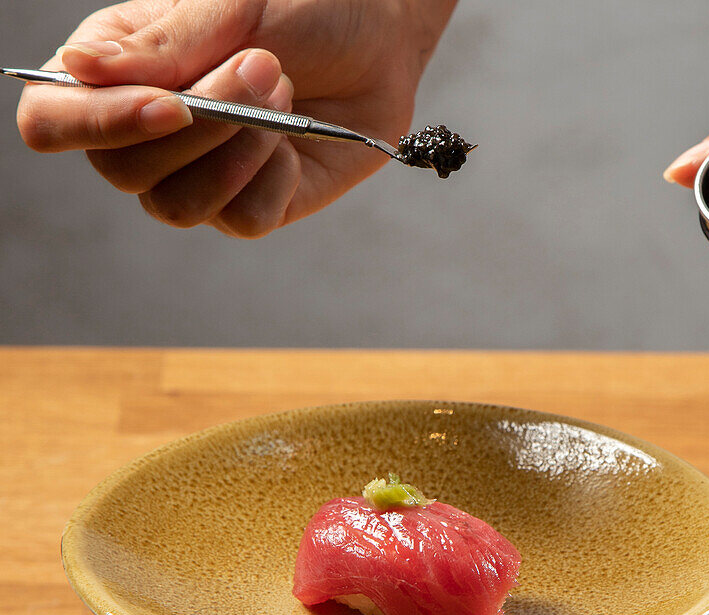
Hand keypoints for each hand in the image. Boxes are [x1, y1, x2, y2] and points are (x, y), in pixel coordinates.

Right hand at [17, 0, 456, 235]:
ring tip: (280, 92)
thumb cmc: (300, 5)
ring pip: (178, 206)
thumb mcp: (231, 4)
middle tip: (261, 66)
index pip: (54, 120)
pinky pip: (240, 221)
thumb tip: (75, 69)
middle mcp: (147, 132)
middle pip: (123, 171)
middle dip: (199, 128)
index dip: (97, 126)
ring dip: (235, 153)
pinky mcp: (250, 206)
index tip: (171, 105)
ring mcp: (198, 176)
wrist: (378, 37)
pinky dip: (271, 179)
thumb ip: (162, 44)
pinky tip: (293, 142)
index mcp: (116, 69)